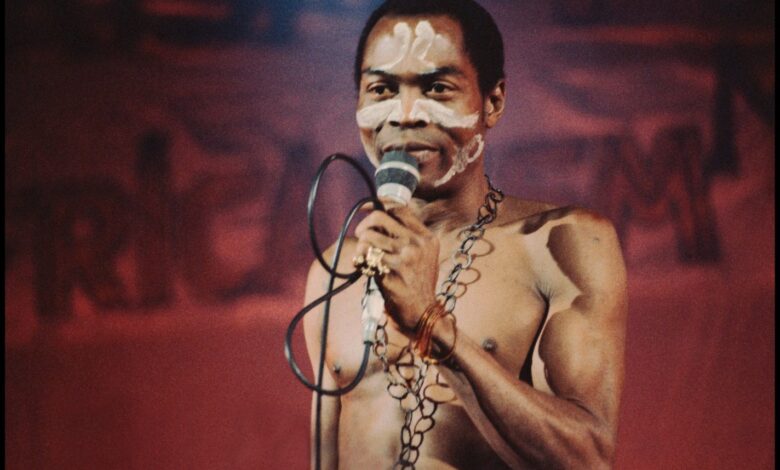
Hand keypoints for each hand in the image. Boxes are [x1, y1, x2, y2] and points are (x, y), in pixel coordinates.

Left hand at [354, 201, 438, 332]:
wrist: (423, 312)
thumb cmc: (418, 282)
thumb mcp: (424, 255)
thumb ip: (408, 236)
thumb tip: (380, 215)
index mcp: (426, 237)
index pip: (399, 209)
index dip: (378, 204)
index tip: (366, 208)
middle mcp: (417, 244)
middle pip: (380, 218)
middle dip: (364, 225)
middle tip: (361, 235)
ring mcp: (405, 258)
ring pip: (368, 236)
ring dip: (361, 245)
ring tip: (363, 255)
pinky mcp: (391, 272)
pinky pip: (365, 256)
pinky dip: (359, 259)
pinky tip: (363, 266)